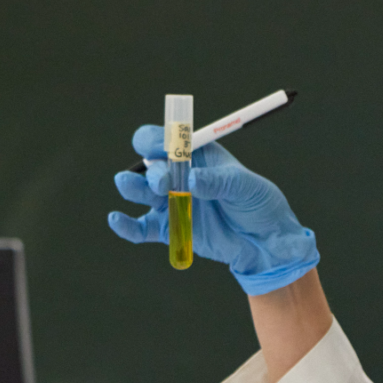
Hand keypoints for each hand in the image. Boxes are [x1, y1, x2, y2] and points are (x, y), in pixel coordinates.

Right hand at [107, 126, 320, 295]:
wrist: (266, 242)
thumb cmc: (259, 204)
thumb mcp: (245, 187)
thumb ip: (218, 182)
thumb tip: (192, 181)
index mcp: (197, 155)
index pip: (167, 139)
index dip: (158, 139)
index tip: (161, 147)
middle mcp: (180, 176)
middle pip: (153, 166)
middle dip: (154, 172)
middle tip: (163, 183)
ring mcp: (173, 202)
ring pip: (143, 192)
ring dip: (133, 187)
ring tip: (125, 184)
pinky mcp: (170, 229)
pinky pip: (142, 228)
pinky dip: (127, 226)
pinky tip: (116, 220)